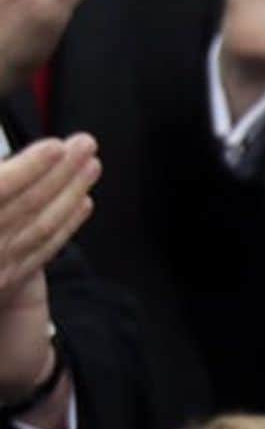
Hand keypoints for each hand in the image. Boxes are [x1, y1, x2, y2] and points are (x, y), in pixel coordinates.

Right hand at [0, 135, 98, 294]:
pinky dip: (65, 226)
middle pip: (25, 206)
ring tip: (91, 166)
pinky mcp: (4, 283)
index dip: (28, 169)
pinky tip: (83, 203)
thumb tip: (9, 168)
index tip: (55, 146)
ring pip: (39, 227)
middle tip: (85, 145)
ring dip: (70, 194)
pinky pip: (40, 251)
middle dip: (60, 174)